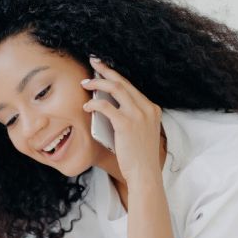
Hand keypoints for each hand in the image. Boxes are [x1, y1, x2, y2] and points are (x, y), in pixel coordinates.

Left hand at [82, 55, 163, 182]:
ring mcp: (138, 114)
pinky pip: (105, 106)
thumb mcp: (141, 132)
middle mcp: (147, 108)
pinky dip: (94, 103)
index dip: (116, 76)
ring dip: (97, 82)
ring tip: (85, 83)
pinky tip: (86, 105)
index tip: (104, 70)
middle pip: (123, 82)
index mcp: (152, 109)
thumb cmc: (139, 157)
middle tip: (93, 63)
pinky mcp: (126, 123)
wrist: (145, 174)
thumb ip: (130, 118)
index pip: (131, 87)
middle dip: (106, 70)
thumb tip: (106, 106)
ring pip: (115, 88)